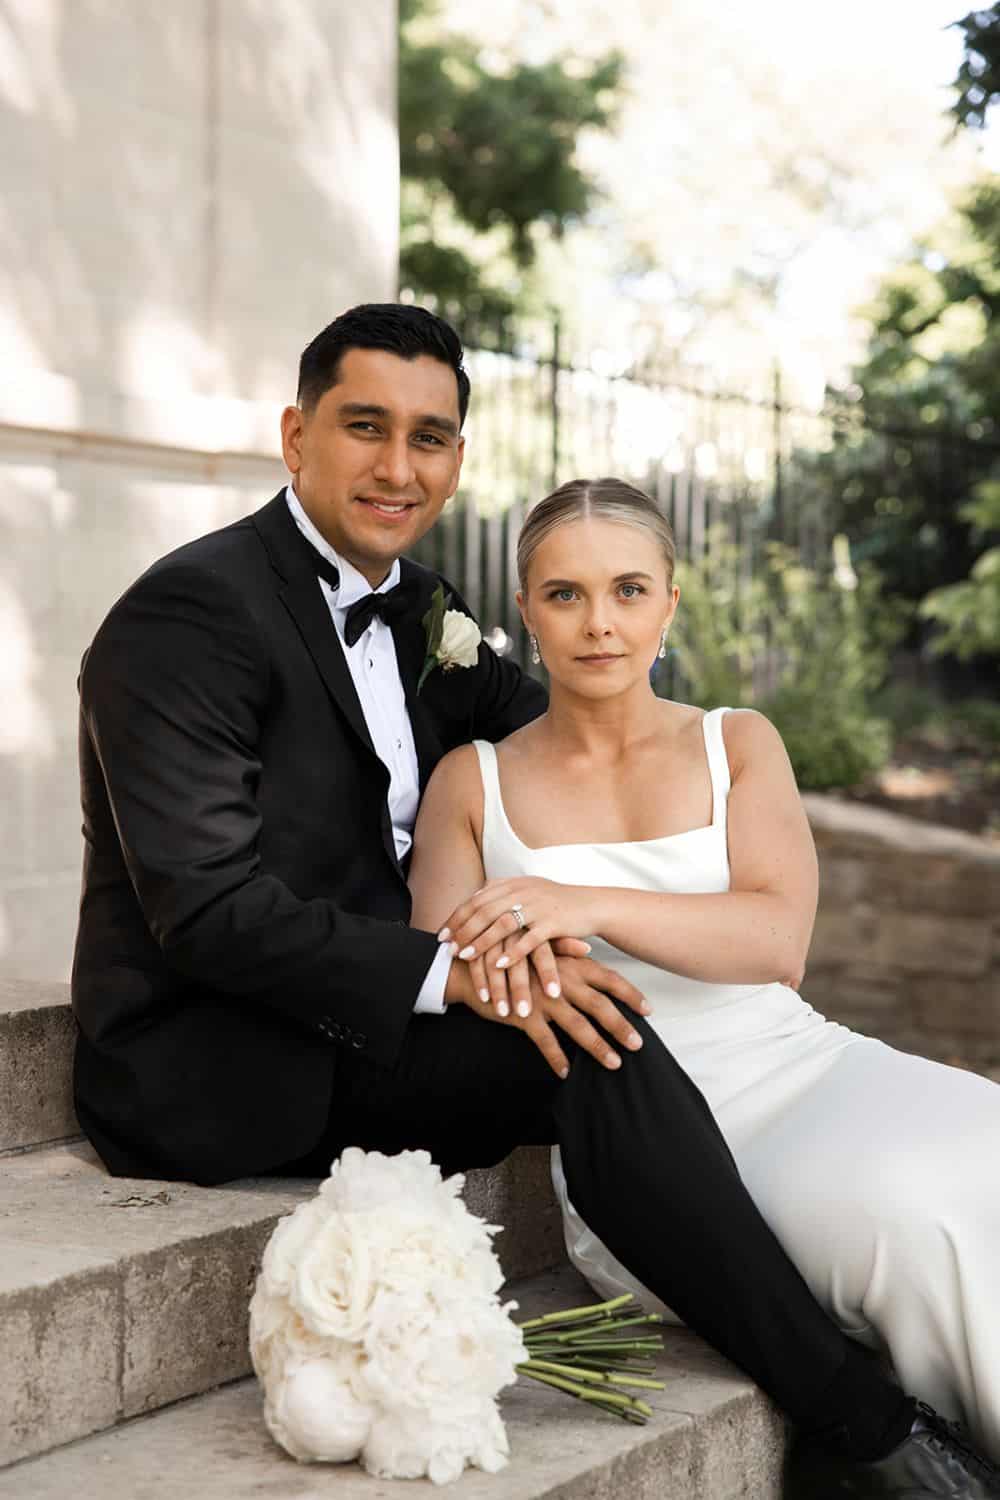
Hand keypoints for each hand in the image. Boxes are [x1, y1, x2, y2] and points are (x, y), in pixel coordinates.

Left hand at [440, 878, 596, 997]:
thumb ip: (502, 893)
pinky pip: (529, 939)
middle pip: (485, 910)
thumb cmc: (556, 903)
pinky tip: (499, 965)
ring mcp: (538, 906)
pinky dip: (513, 953)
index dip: (458, 916)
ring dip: (481, 941)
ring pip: (503, 924)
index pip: (477, 899)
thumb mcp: (527, 891)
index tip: (442, 934)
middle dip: (463, 930)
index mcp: (514, 884)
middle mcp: (523, 892)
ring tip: (464, 956)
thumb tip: (475, 896)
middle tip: (447, 948)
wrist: (591, 905)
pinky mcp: (553, 923)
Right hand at [449, 951, 650, 1077]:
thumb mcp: (539, 949)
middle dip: (621, 1027)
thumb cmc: (513, 956)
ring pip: (578, 1027)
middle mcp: (562, 982)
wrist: (475, 964)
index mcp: (570, 965)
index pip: (608, 979)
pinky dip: (556, 1058)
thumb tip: (589, 948)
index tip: (648, 1010)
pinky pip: (545, 1041)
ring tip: (614, 1063)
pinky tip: (565, 1073)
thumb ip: (566, 949)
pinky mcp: (524, 1015)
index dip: (630, 994)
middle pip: (600, 1006)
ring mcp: (544, 999)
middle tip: (638, 1045)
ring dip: (597, 1047)